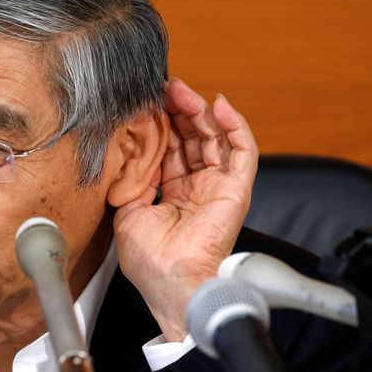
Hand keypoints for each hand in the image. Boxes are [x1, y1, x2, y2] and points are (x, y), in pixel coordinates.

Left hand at [113, 78, 258, 341]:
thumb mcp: (128, 211)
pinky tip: (220, 105)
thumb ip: (134, 180)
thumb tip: (131, 152)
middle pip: (192, 139)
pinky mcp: (236, 190)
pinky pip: (243, 151)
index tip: (147, 102)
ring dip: (199, 111)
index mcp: (173, 195)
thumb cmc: (149, 261)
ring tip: (182, 90)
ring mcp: (218, 188)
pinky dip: (234, 125)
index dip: (161, 124)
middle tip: (163, 88)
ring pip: (215, 138)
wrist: (170, 283)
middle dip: (178, 111)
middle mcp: (197, 188)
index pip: (170, 149)